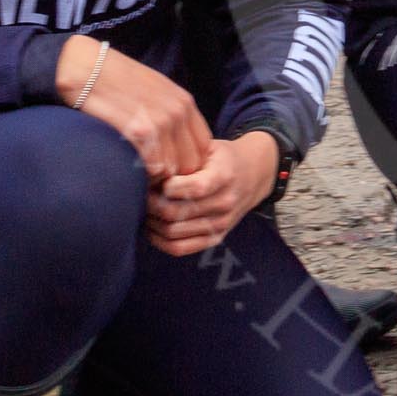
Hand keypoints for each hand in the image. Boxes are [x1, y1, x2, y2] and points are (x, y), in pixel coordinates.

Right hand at [57, 35, 212, 182]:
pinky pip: (152, 167)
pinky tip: (129, 165)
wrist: (85, 67)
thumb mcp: (155, 90)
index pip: (204, 147)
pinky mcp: (139, 130)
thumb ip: (171, 113)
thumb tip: (177, 143)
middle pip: (191, 163)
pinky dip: (142, 173)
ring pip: (171, 169)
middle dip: (173, 175)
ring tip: (137, 169)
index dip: (189, 162)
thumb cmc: (115, 80)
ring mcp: (160, 121)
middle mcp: (178, 112)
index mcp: (184, 102)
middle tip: (151, 174)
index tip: (170, 166)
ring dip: (155, 176)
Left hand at [145, 133, 280, 256]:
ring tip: (147, 208)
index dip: (167, 186)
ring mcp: (222, 223)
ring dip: (152, 222)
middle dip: (151, 203)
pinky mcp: (216, 238)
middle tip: (142, 193)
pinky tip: (153, 227)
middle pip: (177, 212)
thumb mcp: (209, 147)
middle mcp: (225, 203)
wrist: (253, 175)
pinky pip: (180, 248)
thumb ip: (184, 155)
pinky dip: (160, 241)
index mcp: (224, 175)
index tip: (156, 177)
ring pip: (174, 232)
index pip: (193, 188)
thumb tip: (150, 169)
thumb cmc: (223, 158)